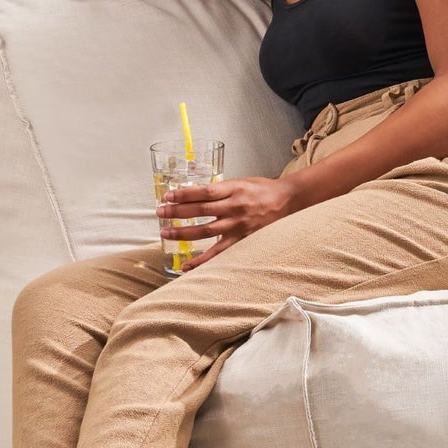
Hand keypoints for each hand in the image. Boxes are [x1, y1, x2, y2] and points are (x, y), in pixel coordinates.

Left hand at [158, 175, 296, 269]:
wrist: (288, 200)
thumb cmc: (263, 189)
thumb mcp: (241, 181)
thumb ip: (220, 189)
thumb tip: (194, 194)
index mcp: (234, 189)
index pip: (203, 192)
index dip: (184, 194)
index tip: (168, 196)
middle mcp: (235, 206)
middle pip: (201, 210)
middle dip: (177, 211)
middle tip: (160, 212)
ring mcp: (238, 225)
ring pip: (206, 231)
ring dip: (183, 232)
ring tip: (165, 232)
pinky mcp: (242, 239)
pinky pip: (219, 253)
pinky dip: (202, 260)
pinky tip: (187, 265)